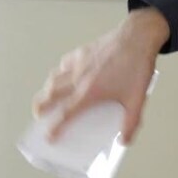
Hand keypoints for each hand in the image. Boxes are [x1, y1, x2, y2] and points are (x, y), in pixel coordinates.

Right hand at [33, 8, 168, 144]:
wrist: (138, 37)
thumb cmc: (137, 66)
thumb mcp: (137, 99)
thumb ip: (130, 122)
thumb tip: (125, 140)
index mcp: (90, 92)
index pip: (66, 113)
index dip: (55, 127)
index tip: (48, 136)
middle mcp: (79, 78)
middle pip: (50, 95)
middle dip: (40, 107)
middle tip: (39, 116)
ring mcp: (79, 63)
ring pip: (54, 78)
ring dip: (46, 90)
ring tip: (46, 98)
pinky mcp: (82, 51)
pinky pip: (64, 63)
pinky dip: (59, 72)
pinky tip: (63, 74)